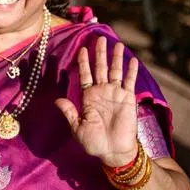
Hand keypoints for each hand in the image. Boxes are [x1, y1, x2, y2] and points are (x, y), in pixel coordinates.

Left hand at [54, 37, 139, 166]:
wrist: (113, 151)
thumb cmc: (94, 143)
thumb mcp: (77, 128)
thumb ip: (69, 112)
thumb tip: (57, 100)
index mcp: (88, 98)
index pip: (85, 75)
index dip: (84, 62)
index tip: (82, 49)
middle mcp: (102, 92)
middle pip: (100, 68)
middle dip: (99, 53)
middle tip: (99, 38)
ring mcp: (116, 94)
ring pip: (116, 71)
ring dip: (116, 58)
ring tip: (117, 44)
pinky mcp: (128, 99)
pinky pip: (130, 82)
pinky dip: (131, 71)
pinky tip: (132, 60)